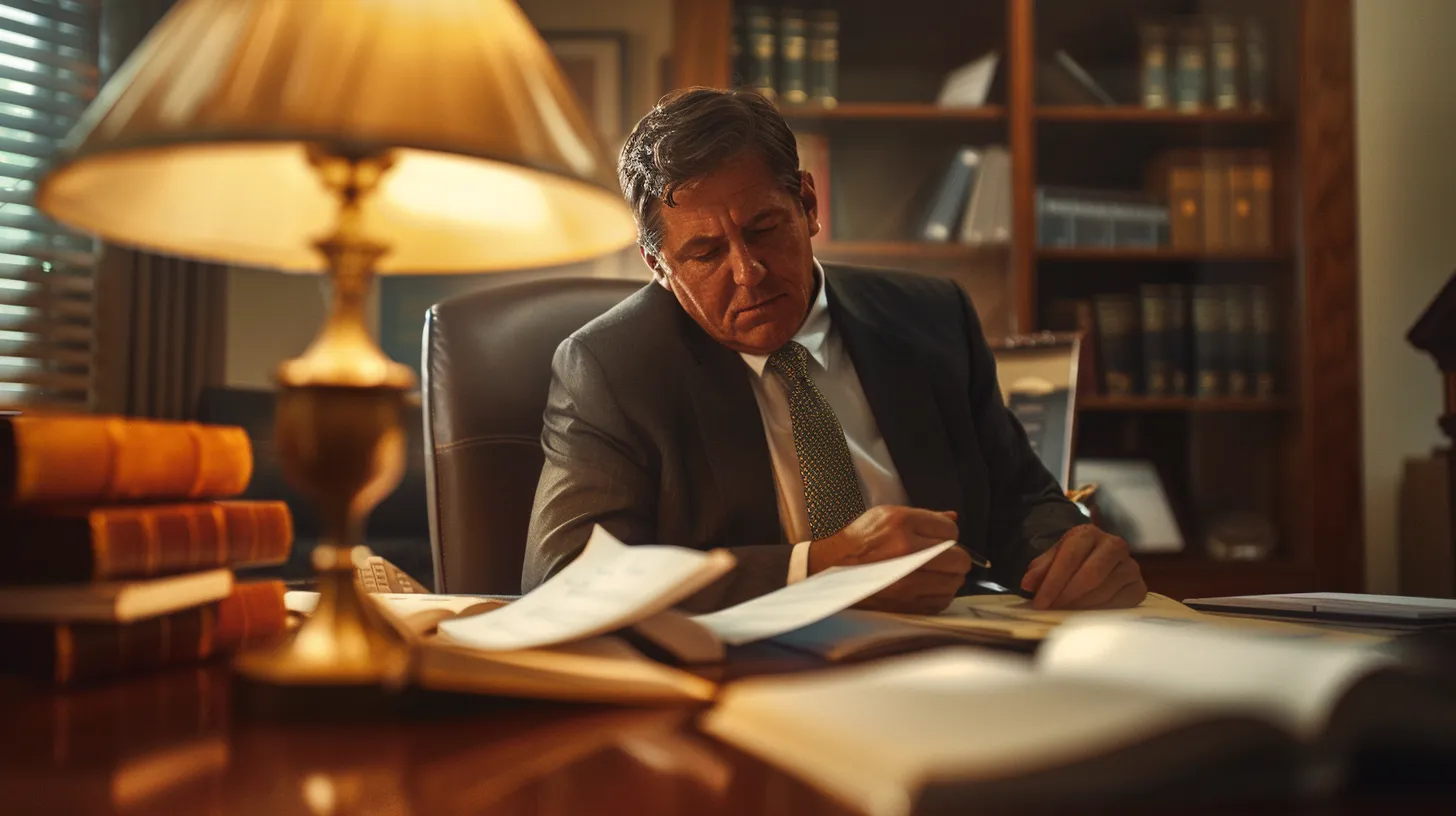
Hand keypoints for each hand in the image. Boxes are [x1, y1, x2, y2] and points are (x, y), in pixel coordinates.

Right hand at [809, 506, 971, 614]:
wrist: (830, 568)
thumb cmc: (858, 542)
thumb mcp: (885, 516)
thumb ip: (924, 517)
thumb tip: (953, 519)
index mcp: (901, 524)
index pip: (951, 531)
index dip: (947, 535)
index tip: (937, 539)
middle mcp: (906, 551)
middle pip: (959, 559)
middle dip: (954, 557)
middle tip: (941, 557)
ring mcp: (907, 581)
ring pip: (955, 582)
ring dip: (948, 577)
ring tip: (931, 572)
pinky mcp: (906, 604)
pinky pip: (942, 601)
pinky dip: (937, 594)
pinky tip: (923, 586)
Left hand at [1020, 524, 1146, 609]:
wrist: (1097, 561)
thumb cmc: (1072, 561)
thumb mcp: (1053, 558)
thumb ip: (1040, 569)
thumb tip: (1027, 585)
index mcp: (1088, 534)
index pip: (1070, 556)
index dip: (1053, 582)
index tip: (1039, 603)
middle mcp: (1114, 545)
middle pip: (1091, 574)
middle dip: (1068, 595)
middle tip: (1052, 610)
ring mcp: (1130, 566)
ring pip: (1105, 590)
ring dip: (1082, 606)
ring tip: (1064, 614)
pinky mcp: (1138, 587)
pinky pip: (1121, 603)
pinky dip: (1101, 612)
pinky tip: (1086, 616)